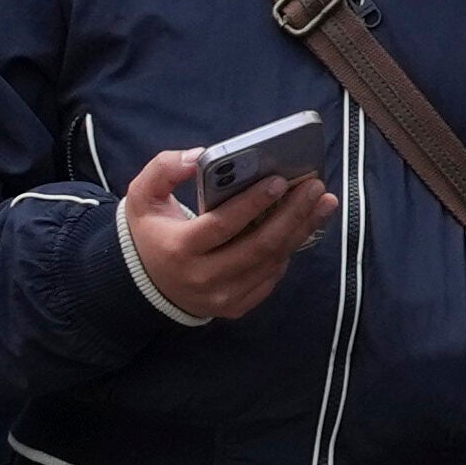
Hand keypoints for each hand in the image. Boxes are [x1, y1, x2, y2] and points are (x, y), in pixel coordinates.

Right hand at [120, 144, 331, 324]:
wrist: (148, 284)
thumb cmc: (152, 232)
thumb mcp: (143, 196)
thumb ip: (163, 170)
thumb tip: (200, 157)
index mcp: (179, 248)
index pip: (223, 225)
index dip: (253, 202)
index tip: (280, 180)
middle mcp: (202, 277)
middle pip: (258, 246)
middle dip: (292, 214)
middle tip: (316, 188)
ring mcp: (222, 297)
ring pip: (270, 263)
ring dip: (301, 231)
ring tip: (322, 203)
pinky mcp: (236, 307)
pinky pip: (271, 278)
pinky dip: (289, 251)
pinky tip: (303, 227)